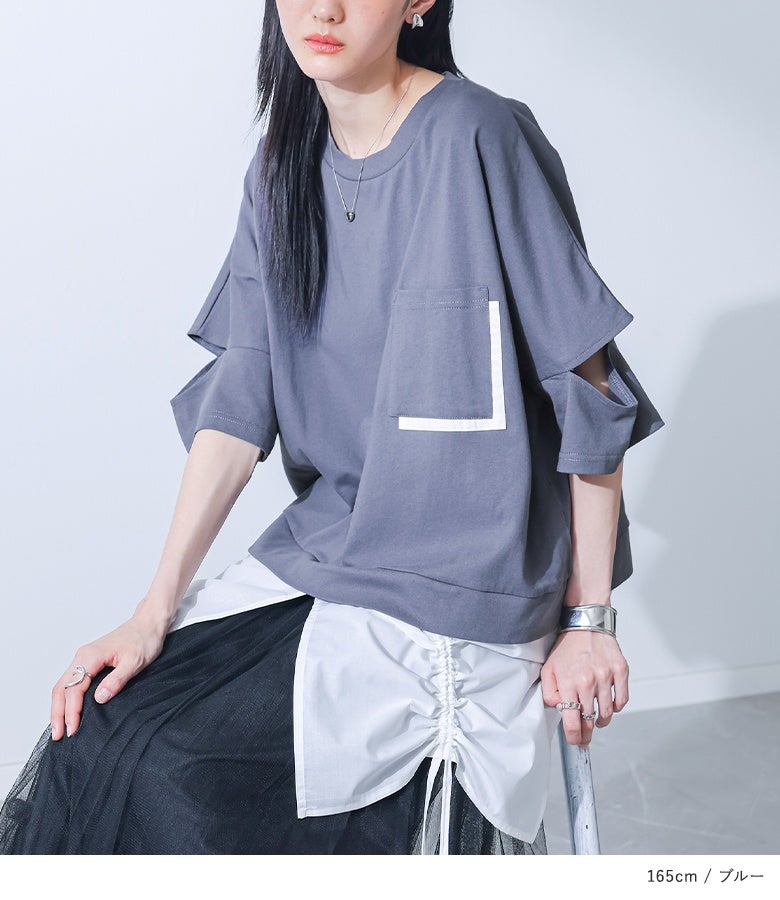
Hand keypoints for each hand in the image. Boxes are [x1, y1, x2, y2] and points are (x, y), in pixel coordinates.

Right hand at [50, 608, 168, 740]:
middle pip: (61, 688)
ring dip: (60, 707)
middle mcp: (82, 656)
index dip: (71, 711)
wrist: (148, 623)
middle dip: (58, 713)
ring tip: (60, 727)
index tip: (72, 729)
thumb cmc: (144, 639)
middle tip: (59, 735)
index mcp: (91, 656)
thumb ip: (117, 680)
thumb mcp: (135, 662)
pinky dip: (66, 697)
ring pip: (63, 684)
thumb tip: (100, 698)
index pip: (74, 689)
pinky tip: (69, 709)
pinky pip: (71, 681)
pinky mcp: (89, 661)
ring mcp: (84, 658)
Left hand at [540, 629, 628, 748]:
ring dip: (601, 721)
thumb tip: (560, 710)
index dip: (574, 737)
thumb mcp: (548, 669)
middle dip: (587, 733)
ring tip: (596, 720)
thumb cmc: (567, 648)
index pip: (572, 721)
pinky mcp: (620, 671)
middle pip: (590, 720)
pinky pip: (622, 700)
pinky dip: (616, 708)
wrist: (586, 625)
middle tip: (585, 738)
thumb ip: (549, 693)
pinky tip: (608, 705)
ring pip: (607, 713)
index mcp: (569, 682)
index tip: (575, 741)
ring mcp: (606, 676)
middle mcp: (588, 681)